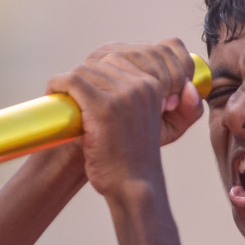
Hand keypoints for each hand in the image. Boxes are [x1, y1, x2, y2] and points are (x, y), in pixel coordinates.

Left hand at [47, 39, 202, 199]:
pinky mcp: (103, 106)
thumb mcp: (164, 128)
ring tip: (64, 98)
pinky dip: (58, 84)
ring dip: (69, 82)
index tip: (91, 87)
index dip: (101, 71)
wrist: (132, 187)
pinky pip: (73, 80)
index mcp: (154, 87)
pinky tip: (54, 93)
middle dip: (85, 77)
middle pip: (102, 62)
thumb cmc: (137, 160)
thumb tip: (190, 88)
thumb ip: (183, 109)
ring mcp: (122, 95)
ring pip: (85, 70)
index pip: (122, 57)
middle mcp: (141, 86)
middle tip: (74, 94)